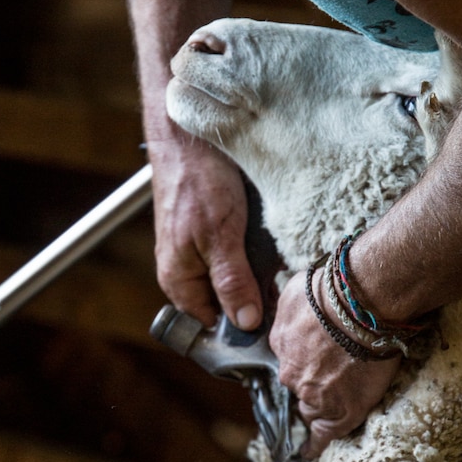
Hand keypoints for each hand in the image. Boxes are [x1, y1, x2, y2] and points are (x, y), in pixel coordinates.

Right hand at [147, 137, 262, 329]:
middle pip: (227, 302)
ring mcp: (199, 251)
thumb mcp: (220, 236)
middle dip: (256, 297)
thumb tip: (247, 324)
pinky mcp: (213, 231)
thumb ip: (232, 282)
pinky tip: (270, 240)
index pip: (215, 325)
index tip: (277, 320)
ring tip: (279, 259)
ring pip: (236, 278)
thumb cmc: (197, 182)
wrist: (189, 134)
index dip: (245, 327)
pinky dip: (256, 250)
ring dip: (259, 272)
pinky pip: (238, 254)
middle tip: (283, 284)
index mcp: (178, 281)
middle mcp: (186, 271)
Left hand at [270, 269, 400, 458]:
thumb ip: (287, 315)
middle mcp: (292, 374)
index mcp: (280, 345)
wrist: (363, 306)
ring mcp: (315, 395)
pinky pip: (323, 435)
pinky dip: (315, 445)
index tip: (313, 360)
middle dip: (310, 383)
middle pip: (298, 386)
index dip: (302, 361)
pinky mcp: (341, 412)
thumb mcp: (292, 294)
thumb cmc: (331, 291)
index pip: (288, 361)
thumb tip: (290, 325)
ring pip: (311, 408)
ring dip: (318, 407)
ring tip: (332, 407)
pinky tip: (309, 453)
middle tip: (332, 376)